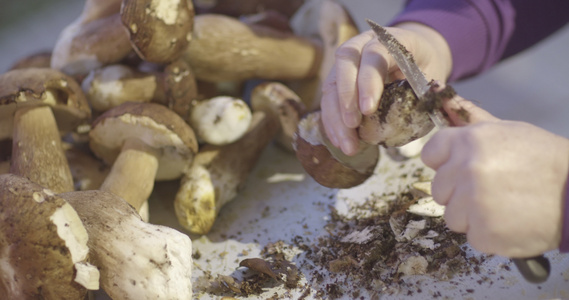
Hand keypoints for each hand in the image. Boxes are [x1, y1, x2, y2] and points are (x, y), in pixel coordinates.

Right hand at [320, 22, 451, 154]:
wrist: (415, 57)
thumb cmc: (423, 67)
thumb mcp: (432, 75)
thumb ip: (426, 92)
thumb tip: (421, 118)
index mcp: (389, 39)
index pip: (374, 54)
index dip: (368, 81)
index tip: (368, 109)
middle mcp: (362, 45)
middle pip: (345, 65)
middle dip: (346, 99)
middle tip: (353, 126)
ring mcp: (346, 63)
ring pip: (332, 85)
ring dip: (336, 117)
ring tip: (348, 145)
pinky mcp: (338, 81)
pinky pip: (329, 101)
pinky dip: (332, 123)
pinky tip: (340, 141)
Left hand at [421, 95, 568, 257]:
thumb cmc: (542, 159)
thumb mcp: (507, 130)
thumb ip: (469, 118)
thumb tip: (441, 94)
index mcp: (468, 141)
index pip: (430, 154)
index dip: (445, 163)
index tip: (463, 169)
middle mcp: (466, 170)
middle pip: (439, 188)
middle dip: (459, 192)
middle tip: (492, 189)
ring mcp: (472, 203)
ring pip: (452, 215)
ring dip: (472, 216)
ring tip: (503, 206)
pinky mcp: (483, 232)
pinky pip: (471, 236)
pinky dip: (489, 234)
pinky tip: (511, 222)